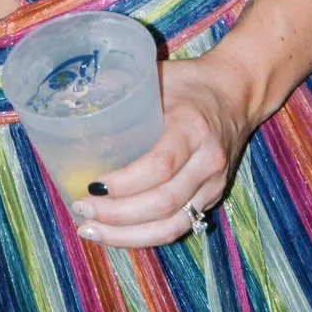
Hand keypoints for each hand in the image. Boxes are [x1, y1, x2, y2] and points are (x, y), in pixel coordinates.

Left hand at [73, 51, 253, 250]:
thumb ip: (122, 88)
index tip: (92, 185)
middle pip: (163, 203)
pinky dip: (146, 236)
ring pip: (172, 225)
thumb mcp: (158, 76)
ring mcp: (213, 184)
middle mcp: (208, 161)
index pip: (161, 165)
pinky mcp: (212, 198)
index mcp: (193, 127)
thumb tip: (73, 96)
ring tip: (92, 231)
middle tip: (82, 210)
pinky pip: (179, 226)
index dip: (126, 182)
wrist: (239, 93)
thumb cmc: (190, 82)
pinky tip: (118, 234)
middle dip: (118, 215)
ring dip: (129, 236)